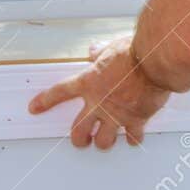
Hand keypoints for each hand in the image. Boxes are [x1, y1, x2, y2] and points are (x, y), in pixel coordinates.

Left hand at [27, 36, 170, 149]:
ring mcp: (117, 114)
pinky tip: (133, 138)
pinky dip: (133, 139)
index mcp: (90, 82)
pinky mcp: (136, 120)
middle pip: (79, 130)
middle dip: (78, 139)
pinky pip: (133, 137)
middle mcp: (99, 102)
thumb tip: (94, 50)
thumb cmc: (135, 52)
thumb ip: (100, 53)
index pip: (60, 93)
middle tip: (81, 140)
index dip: (45, 101)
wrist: (154, 62)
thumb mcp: (111, 47)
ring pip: (103, 141)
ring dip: (103, 142)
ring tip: (105, 141)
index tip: (35, 107)